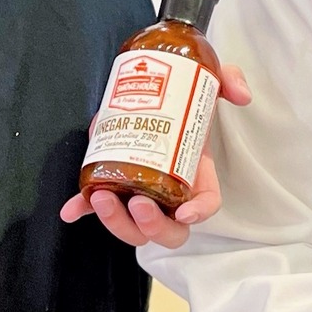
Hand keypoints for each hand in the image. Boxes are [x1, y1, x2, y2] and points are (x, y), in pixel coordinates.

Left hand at [58, 62, 247, 247]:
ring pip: (131, 227)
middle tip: (136, 202)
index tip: (184, 212)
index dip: (198, 214)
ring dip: (114, 221)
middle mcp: (169, 192)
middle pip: (166, 230)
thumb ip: (231, 81)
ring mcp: (140, 194)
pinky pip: (96, 207)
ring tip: (100, 196)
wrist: (153, 90)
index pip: (206, 205)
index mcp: (196, 174)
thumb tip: (242, 96)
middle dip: (150, 225)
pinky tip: (70, 210)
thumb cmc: (185, 97)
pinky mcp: (112, 185)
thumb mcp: (211, 84)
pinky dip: (82, 210)